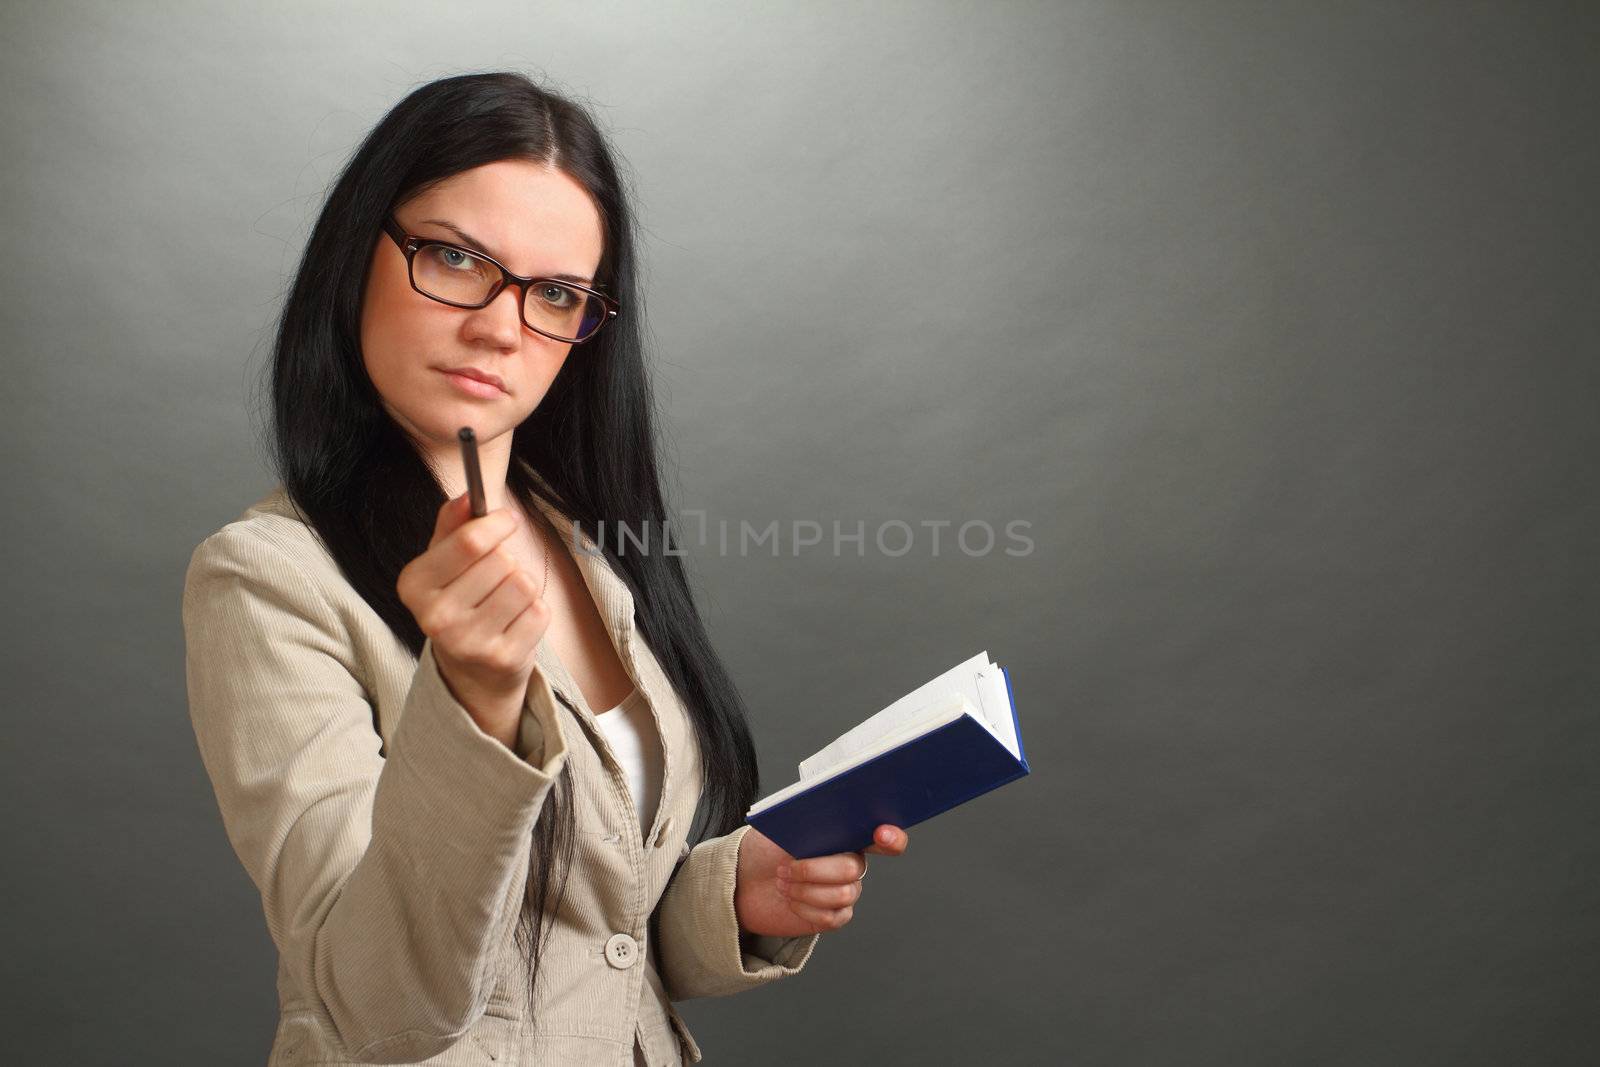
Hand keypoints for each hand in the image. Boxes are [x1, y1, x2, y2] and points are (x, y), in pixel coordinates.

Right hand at [396, 492, 550, 746]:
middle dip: (506, 560)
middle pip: (502, 560)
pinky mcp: (502, 658)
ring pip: (523, 583)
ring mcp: (469, 642)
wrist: (471, 670)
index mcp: (414, 585)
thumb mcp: (443, 562)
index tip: (507, 520)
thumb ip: (452, 524)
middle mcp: (435, 617)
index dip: (496, 524)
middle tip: (495, 578)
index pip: (470, 540)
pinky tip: (514, 622)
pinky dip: (534, 610)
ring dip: (522, 584)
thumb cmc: (459, 601)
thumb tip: (467, 495)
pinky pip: (539, 611)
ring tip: (504, 600)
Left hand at [734, 824, 909, 937]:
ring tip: (782, 882)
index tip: (881, 834)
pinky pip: (832, 916)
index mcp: (846, 836)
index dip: (891, 837)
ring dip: (806, 889)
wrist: (744, 880)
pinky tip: (789, 899)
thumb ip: (807, 823)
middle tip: (786, 867)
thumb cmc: (764, 849)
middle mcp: (851, 864)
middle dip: (816, 869)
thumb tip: (821, 817)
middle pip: (853, 869)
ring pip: (842, 894)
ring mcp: (844, 891)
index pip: (884, 837)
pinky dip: (805, 908)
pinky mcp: (833, 916)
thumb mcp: (781, 826)